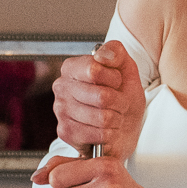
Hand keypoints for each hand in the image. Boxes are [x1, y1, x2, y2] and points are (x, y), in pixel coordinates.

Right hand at [53, 40, 146, 157]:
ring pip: (102, 117)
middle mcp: (61, 87)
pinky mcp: (65, 132)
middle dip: (120, 102)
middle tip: (120, 103)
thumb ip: (115, 52)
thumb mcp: (126, 68)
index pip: (94, 70)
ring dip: (117, 119)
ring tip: (114, 116)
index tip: (117, 81)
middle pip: (102, 97)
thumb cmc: (123, 95)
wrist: (126, 124)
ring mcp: (61, 110)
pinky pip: (100, 134)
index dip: (114, 78)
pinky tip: (107, 129)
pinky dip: (111, 134)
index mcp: (72, 67)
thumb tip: (101, 56)